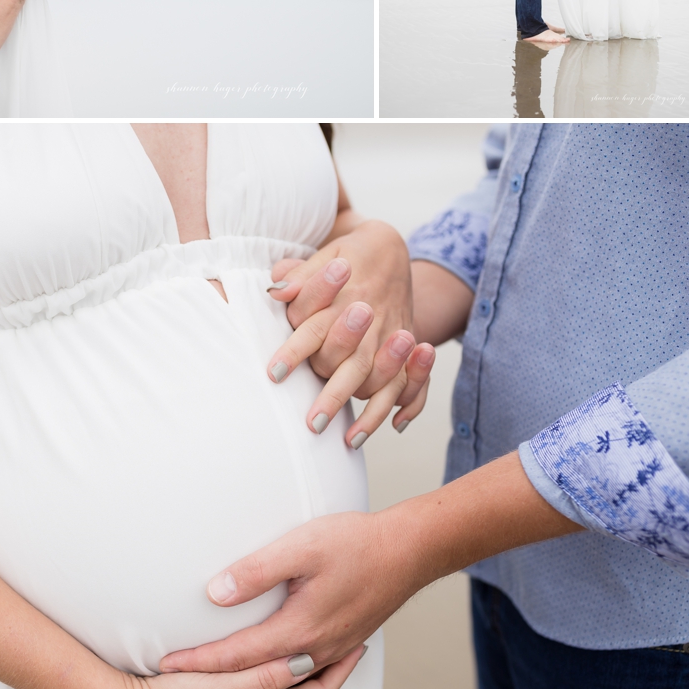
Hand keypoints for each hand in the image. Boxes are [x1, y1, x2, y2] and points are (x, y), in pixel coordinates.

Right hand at [99, 645, 368, 688]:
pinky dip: (280, 661)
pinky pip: (266, 676)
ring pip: (288, 681)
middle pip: (308, 687)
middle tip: (347, 636)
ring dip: (307, 661)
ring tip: (317, 636)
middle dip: (332, 665)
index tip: (359, 643)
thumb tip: (305, 661)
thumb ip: (265, 677)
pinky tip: (271, 646)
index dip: (342, 669)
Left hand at [158, 511, 408, 680]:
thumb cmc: (356, 543)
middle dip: (214, 676)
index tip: (167, 665)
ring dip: (246, 676)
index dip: (200, 661)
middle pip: (255, 672)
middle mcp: (316, 648)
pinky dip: (277, 672)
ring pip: (280, 674)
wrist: (410, 550)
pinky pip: (304, 668)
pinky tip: (268, 665)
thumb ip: (255, 572)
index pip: (238, 656)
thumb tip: (215, 594)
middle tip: (178, 676)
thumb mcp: (299, 548)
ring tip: (215, 674)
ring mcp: (333, 648)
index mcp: (300, 630)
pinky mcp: (344, 641)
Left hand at [265, 222, 435, 444]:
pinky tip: (396, 427)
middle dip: (333, 396)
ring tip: (349, 440)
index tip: (273, 375)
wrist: (390, 248)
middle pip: (352, 364)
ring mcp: (395, 336)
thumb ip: (298, 276)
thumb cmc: (346, 257)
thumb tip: (274, 291)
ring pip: (383, 380)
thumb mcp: (324, 256)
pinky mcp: (408, 346)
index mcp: (347, 298)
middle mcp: (374, 322)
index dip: (295, 352)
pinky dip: (410, 404)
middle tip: (312, 424)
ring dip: (369, 413)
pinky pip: (415, 380)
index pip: (315, 330)